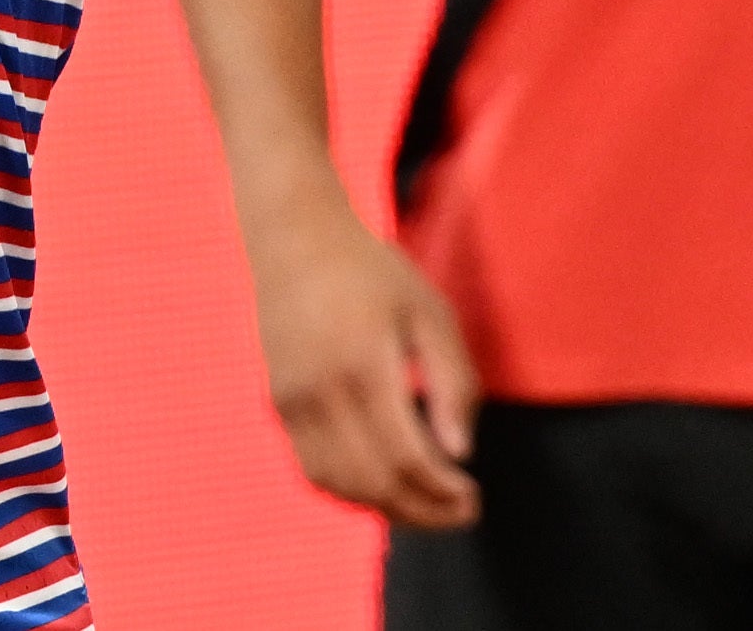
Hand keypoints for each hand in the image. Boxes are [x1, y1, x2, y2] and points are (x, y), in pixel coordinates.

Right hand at [251, 204, 481, 531]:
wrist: (294, 239)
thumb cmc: (372, 272)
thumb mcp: (429, 311)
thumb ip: (452, 381)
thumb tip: (461, 453)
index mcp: (363, 363)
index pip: (405, 457)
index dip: (442, 492)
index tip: (474, 498)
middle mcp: (320, 390)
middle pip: (373, 482)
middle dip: (423, 511)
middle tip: (461, 513)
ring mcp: (292, 401)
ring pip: (339, 485)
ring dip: (387, 509)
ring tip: (428, 505)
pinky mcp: (279, 404)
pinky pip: (313, 470)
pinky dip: (351, 492)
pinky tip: (385, 487)